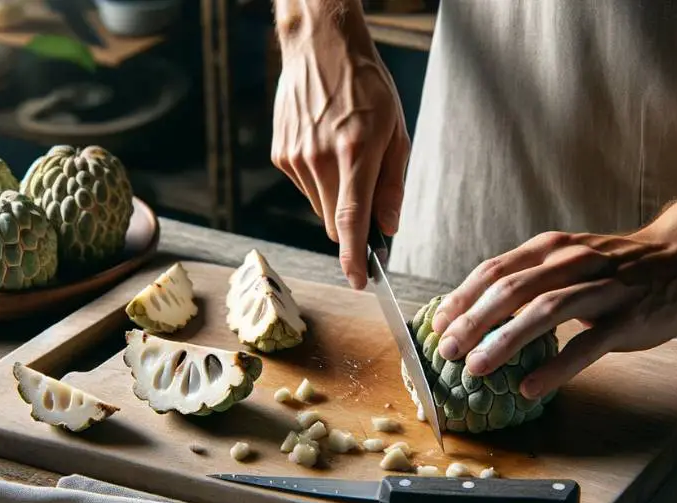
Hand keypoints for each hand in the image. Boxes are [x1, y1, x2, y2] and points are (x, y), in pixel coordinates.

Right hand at [271, 9, 409, 288]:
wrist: (320, 46)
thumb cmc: (366, 84)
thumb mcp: (395, 130)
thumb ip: (392, 183)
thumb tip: (389, 226)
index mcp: (354, 152)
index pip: (352, 219)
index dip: (354, 258)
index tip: (358, 281)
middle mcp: (320, 158)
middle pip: (335, 223)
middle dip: (352, 225)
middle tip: (367, 195)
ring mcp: (295, 157)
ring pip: (320, 207)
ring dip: (335, 198)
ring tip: (345, 156)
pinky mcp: (281, 154)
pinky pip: (305, 188)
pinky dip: (319, 181)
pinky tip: (325, 148)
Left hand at [428, 227, 676, 399]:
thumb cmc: (619, 267)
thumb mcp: (569, 261)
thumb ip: (531, 280)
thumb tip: (480, 311)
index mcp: (552, 250)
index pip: (496, 270)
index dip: (462, 297)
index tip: (436, 324)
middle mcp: (573, 264)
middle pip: (511, 290)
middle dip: (472, 321)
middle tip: (446, 350)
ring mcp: (601, 291)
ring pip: (544, 312)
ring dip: (504, 341)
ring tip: (476, 368)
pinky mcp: (627, 319)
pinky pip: (586, 345)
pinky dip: (555, 367)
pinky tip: (530, 387)